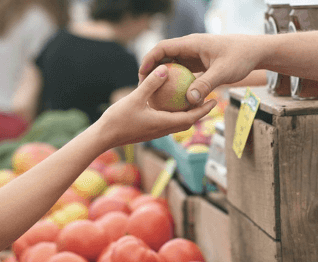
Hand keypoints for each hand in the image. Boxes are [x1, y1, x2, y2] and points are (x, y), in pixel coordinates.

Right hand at [97, 64, 216, 148]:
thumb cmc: (118, 119)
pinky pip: (167, 122)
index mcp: (164, 124)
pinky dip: (174, 114)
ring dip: (188, 114)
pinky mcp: (149, 131)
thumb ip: (151, 84)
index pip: (190, 118)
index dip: (204, 110)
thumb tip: (165, 69)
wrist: (103, 137)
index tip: (214, 101)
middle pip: (188, 122)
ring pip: (178, 123)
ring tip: (194, 101)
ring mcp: (156, 132)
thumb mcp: (135, 98)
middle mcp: (163, 130)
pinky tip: (171, 104)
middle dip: (200, 112)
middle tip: (209, 99)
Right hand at [139, 34, 261, 105]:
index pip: (163, 48)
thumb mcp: (223, 72)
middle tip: (143, 87)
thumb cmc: (240, 57)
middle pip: (164, 56)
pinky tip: (173, 97)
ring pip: (173, 64)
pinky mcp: (199, 63)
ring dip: (164, 77)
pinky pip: (183, 71)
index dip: (149, 60)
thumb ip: (206, 85)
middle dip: (152, 70)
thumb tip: (189, 100)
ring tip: (154, 93)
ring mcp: (194, 55)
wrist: (254, 52)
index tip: (142, 75)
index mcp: (192, 43)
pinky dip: (176, 81)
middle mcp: (190, 47)